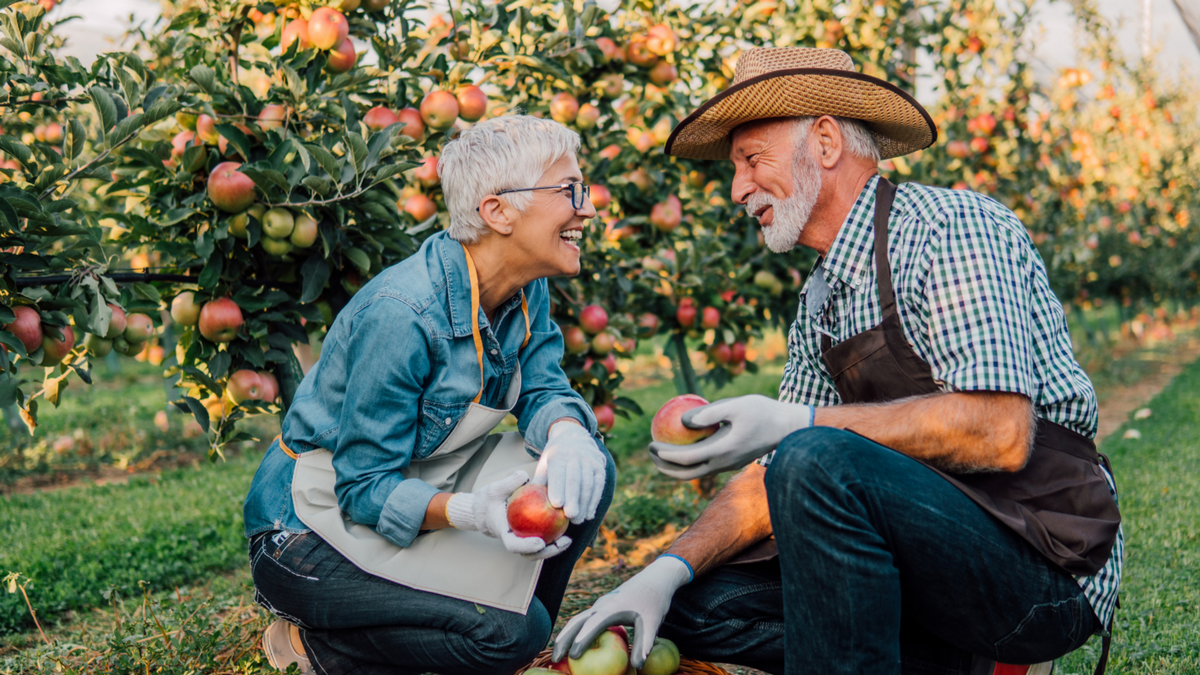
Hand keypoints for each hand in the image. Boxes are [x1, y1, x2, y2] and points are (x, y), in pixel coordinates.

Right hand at [445, 471, 572, 558]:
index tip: (540, 543)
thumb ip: (509, 482)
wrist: (484, 510)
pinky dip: (554, 538)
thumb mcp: (495, 488)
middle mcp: (513, 540)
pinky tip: (567, 527)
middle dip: (548, 552)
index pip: (514, 545)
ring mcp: (521, 541)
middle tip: (564, 542)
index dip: (527, 546)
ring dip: (554, 548)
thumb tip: (525, 476)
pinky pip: (542, 541)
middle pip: (530, 554)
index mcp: (503, 532)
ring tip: (568, 540)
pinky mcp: (528, 538)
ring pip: (538, 551)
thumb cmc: (489, 499)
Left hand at [533, 420, 606, 523]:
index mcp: (558, 454)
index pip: (558, 472)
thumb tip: (528, 503)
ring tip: (578, 520)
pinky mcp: (600, 467)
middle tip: (570, 517)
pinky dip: (594, 502)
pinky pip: (598, 486)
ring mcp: (590, 460)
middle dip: (574, 499)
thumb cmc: (554, 459)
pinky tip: (588, 515)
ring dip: (585, 504)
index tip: (556, 504)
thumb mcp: (544, 465)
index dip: (558, 487)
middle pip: (575, 480)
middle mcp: (576, 455)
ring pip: (589, 484)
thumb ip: (539, 482)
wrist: (574, 438)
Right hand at [552, 556, 691, 667]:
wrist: (656, 578)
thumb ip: (644, 644)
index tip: (573, 656)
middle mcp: (602, 605)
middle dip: (563, 639)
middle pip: (576, 622)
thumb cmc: (654, 600)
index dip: (581, 640)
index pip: (592, 625)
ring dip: (566, 635)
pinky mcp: (604, 607)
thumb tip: (637, 666)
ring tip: (558, 654)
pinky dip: (576, 631)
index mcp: (611, 608)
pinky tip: (576, 643)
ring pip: (578, 620)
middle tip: (554, 659)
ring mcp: (601, 605)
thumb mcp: (653, 623)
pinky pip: (585, 620)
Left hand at [649, 394, 814, 479]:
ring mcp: (728, 466)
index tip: (651, 442)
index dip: (665, 454)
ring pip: (695, 474)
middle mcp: (723, 464)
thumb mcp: (735, 405)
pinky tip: (682, 447)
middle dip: (664, 467)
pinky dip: (689, 462)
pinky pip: (704, 466)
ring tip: (660, 454)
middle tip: (650, 451)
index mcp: (722, 451)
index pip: (686, 459)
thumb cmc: (762, 411)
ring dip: (675, 468)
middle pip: (686, 474)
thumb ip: (708, 413)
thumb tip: (683, 421)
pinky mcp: (732, 463)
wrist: (788, 428)